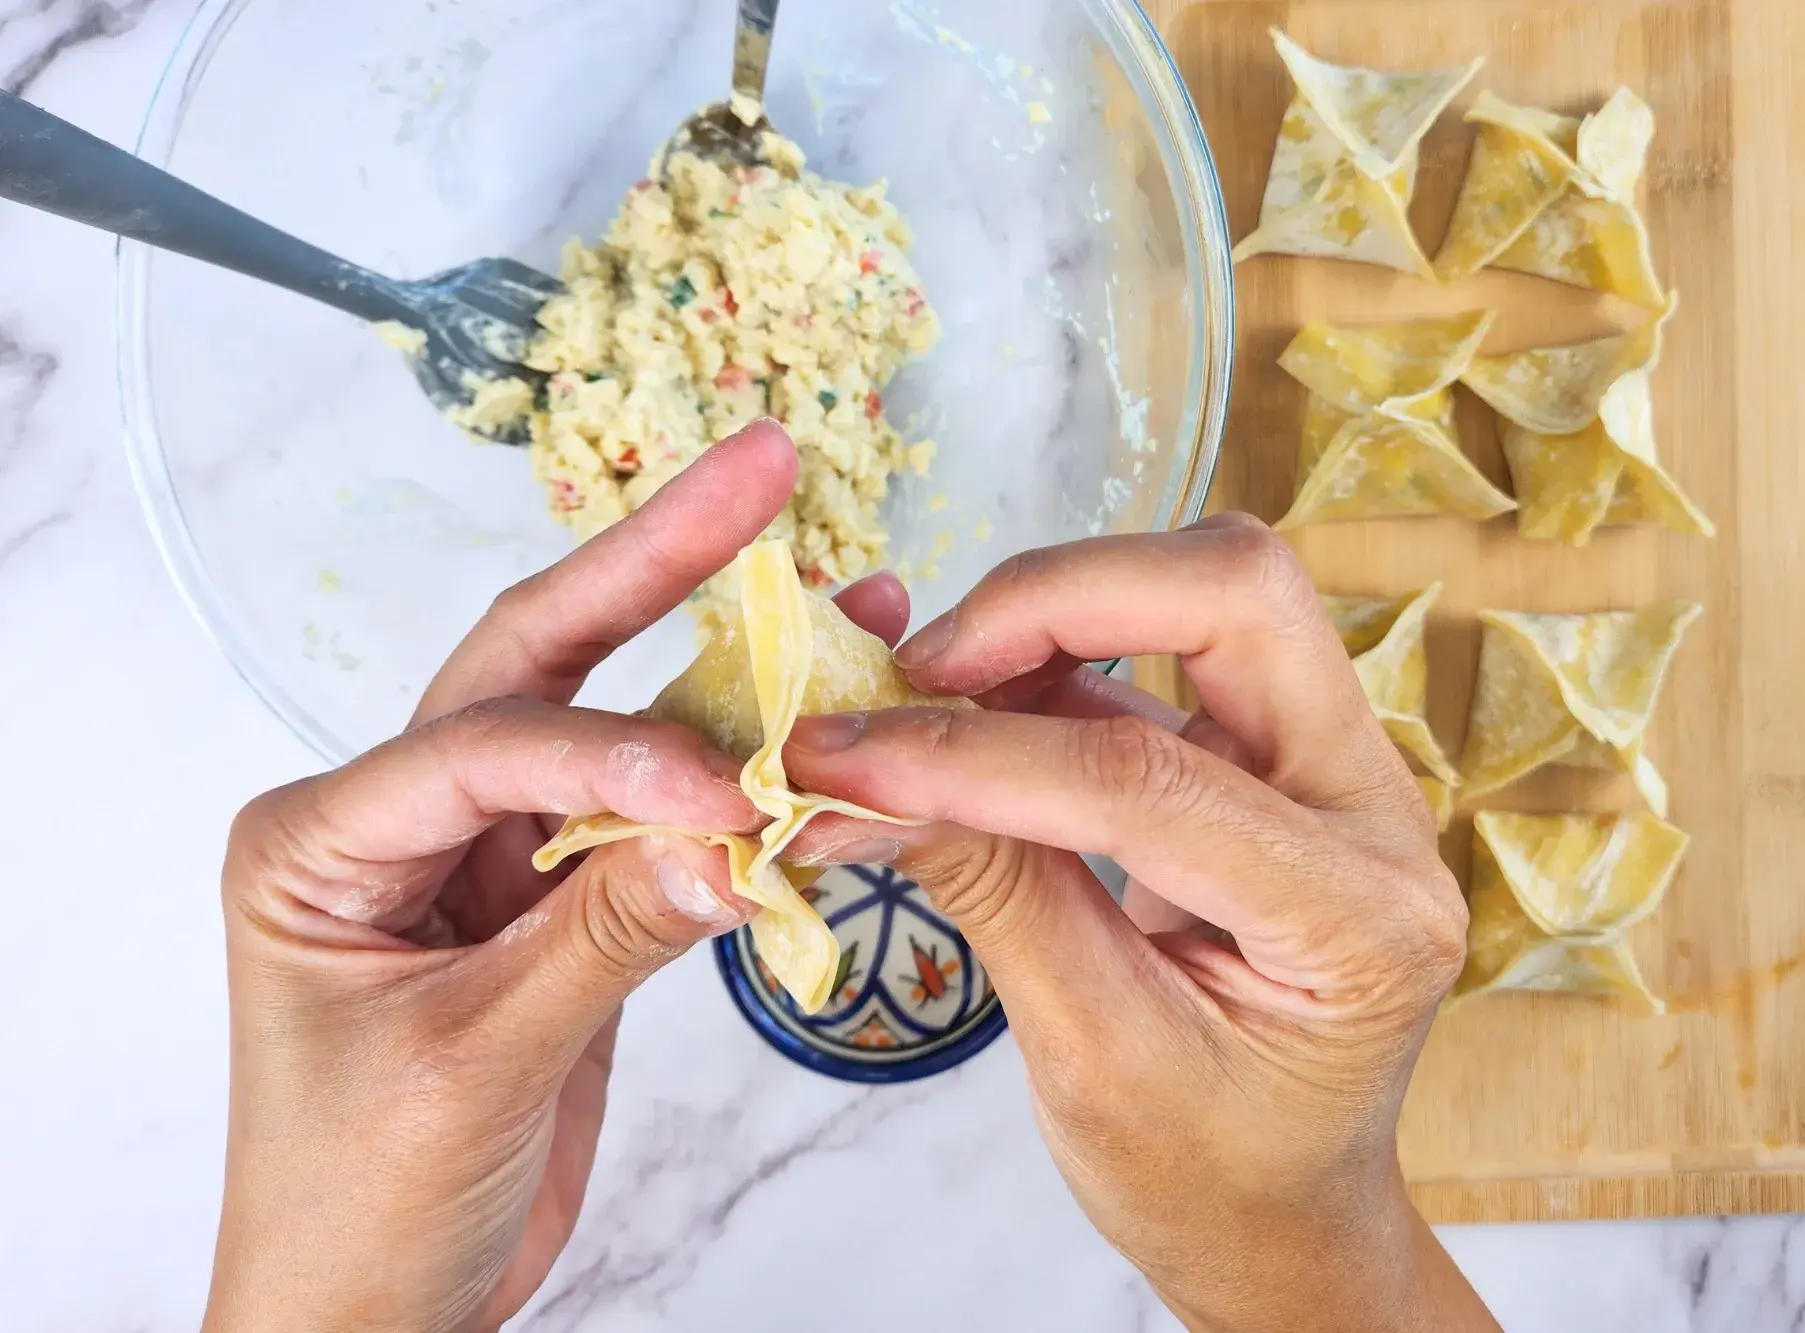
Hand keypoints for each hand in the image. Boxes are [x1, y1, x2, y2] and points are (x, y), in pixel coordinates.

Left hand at [204, 422, 910, 1332]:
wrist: (370, 1319)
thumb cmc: (355, 1208)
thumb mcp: (474, 1071)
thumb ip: (604, 940)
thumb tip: (737, 837)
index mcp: (323, 842)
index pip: (481, 748)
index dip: (611, 756)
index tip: (730, 793)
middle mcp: (399, 822)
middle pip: (536, 662)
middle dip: (649, 562)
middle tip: (758, 471)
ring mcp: (485, 858)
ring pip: (610, 730)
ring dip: (719, 668)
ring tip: (839, 599)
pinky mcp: (557, 905)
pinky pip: (653, 826)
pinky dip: (733, 788)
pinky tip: (814, 736)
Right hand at [784, 517, 1497, 1332]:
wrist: (1281, 1211)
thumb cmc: (1205, 1169)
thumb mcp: (1089, 1056)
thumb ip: (991, 892)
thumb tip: (854, 777)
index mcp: (1360, 920)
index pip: (1152, 781)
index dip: (981, 756)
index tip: (842, 755)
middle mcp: (1377, 812)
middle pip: (1239, 595)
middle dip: (1058, 598)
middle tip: (918, 669)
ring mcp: (1338, 768)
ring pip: (1214, 590)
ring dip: (1057, 611)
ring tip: (931, 693)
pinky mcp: (1279, 753)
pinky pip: (1176, 648)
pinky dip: (1058, 656)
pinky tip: (974, 711)